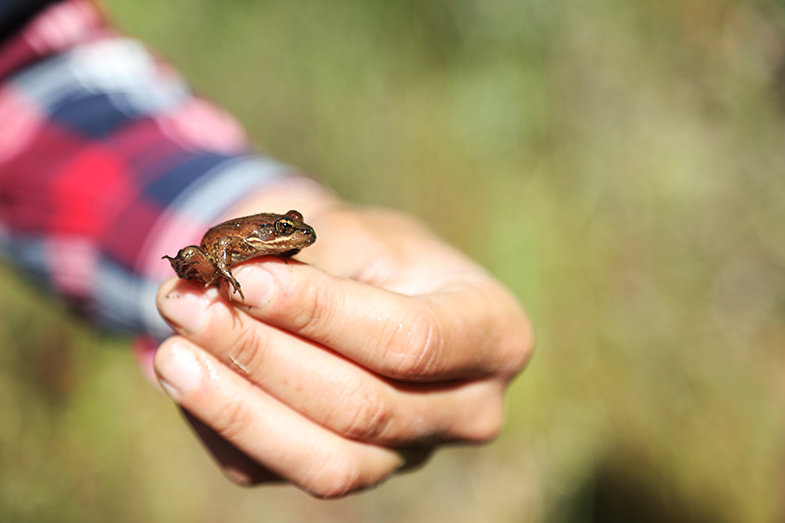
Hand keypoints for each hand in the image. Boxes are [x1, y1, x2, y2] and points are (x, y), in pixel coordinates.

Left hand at [154, 180, 532, 497]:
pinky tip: (189, 381)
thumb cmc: (372, 252)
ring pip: (326, 464)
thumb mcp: (360, 234)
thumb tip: (230, 284)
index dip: (323, 315)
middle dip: (265, 356)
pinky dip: (228, 428)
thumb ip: (306, 260)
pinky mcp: (356, 473)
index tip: (247, 279)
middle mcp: (467, 409)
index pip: (410, 341)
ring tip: (170, 354)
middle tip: (186, 306)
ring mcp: (410, 454)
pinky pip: (282, 472)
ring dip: (238, 409)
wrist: (365, 290)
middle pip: (363, 407)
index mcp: (493, 335)